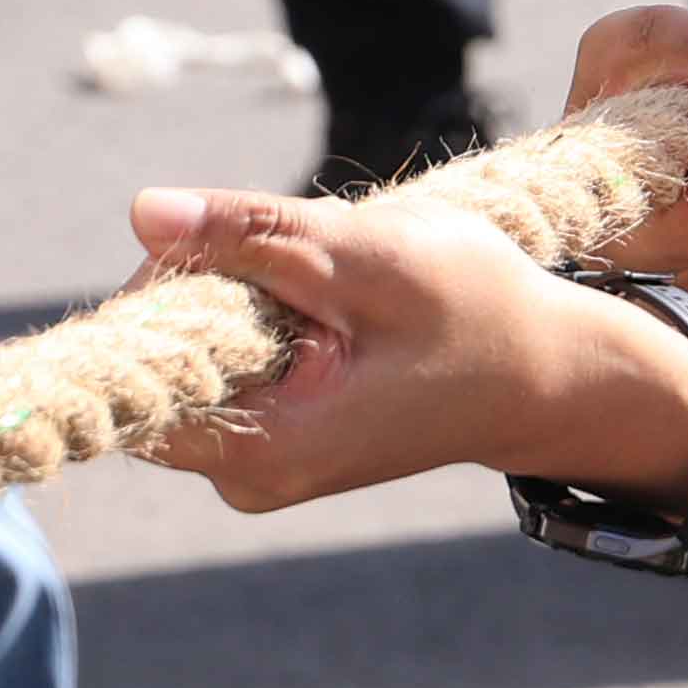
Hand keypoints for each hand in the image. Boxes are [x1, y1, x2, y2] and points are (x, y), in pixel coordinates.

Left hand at [115, 187, 687, 511]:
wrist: (545, 371)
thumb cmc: (477, 313)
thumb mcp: (367, 256)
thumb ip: (254, 235)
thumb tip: (142, 212)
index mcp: (263, 450)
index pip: (142, 370)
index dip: (166, 290)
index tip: (235, 247)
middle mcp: (246, 475)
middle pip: (164, 355)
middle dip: (219, 281)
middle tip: (314, 260)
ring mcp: (258, 462)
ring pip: (197, 349)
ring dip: (248, 292)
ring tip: (340, 287)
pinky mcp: (272, 438)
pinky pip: (229, 359)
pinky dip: (267, 313)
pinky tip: (336, 307)